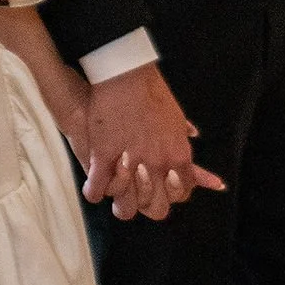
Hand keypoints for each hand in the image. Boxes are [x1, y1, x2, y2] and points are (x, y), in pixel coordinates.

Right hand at [78, 64, 226, 221]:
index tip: (164, 193)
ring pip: (126, 206)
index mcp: (178, 157)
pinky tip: (93, 188)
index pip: (182, 192)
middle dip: (148, 207)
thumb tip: (192, 135)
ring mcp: (130, 165)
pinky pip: (97, 188)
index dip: (172, 196)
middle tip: (139, 199)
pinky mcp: (103, 157)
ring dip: (121, 204)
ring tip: (115, 198)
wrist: (126, 75)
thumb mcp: (175, 113)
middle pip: (157, 209)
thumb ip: (181, 133)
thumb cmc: (152, 90)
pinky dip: (93, 191)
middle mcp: (157, 166)